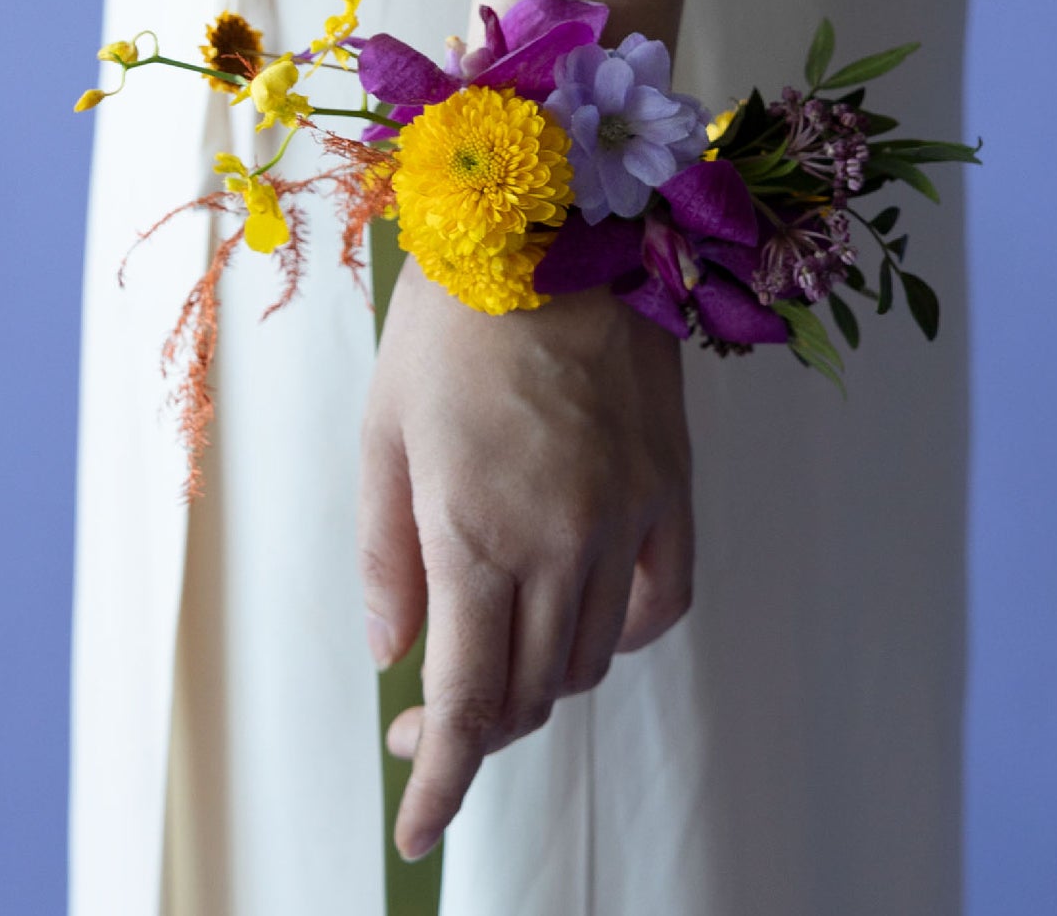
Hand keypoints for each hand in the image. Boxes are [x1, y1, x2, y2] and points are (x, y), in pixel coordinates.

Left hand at [358, 257, 694, 861]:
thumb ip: (388, 555)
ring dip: (536, 680)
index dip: (440, 782)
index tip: (419, 832)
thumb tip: (394, 653)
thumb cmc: (449, 324)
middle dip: (470, 727)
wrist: (553, 223)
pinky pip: (660, 606)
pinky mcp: (672, 491)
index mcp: (474, 534)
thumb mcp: (384, 436)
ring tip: (491, 646)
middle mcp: (560, 543)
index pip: (465, 702)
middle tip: (422, 711)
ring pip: (588, 657)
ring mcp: (627, 519)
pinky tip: (581, 621)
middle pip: (528, 692)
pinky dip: (618, 637)